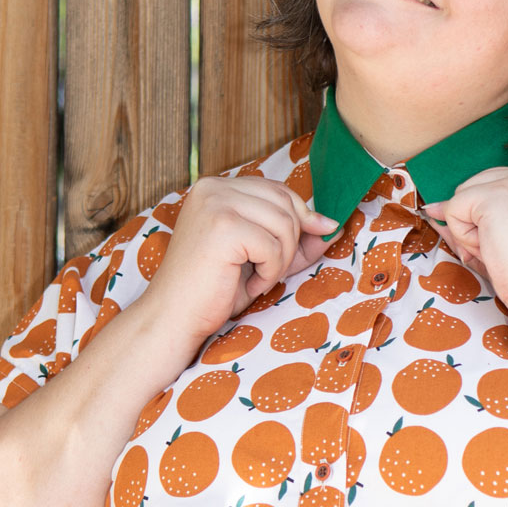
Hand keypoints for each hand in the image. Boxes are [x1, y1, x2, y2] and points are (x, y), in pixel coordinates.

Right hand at [139, 176, 336, 347]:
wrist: (173, 318)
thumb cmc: (213, 290)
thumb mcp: (261, 256)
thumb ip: (295, 239)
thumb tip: (334, 225)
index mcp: (217, 188)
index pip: (278, 190)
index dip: (303, 215)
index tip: (321, 233)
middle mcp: (214, 188)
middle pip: (285, 203)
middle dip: (291, 242)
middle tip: (269, 271)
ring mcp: (216, 204)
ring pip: (284, 224)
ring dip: (280, 260)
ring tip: (257, 279)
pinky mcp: (222, 227)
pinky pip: (273, 246)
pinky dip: (269, 273)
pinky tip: (249, 285)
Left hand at [421, 167, 507, 309]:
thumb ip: (481, 220)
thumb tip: (435, 209)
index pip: (502, 185)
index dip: (490, 215)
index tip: (504, 241)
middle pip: (480, 185)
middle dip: (476, 219)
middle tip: (498, 250)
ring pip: (465, 197)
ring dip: (471, 229)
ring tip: (498, 251)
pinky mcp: (492, 197)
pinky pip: (454, 209)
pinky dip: (462, 236)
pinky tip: (488, 250)